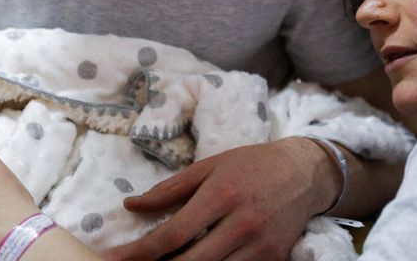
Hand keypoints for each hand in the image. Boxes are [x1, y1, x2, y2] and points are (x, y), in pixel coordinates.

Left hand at [104, 137, 339, 260]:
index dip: (138, 252)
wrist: (305, 174)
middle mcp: (241, 224)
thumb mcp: (209, 167)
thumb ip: (169, 190)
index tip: (112, 259)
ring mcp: (259, 247)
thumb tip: (131, 205)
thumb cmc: (251, 165)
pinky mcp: (272, 260)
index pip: (172, 234)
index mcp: (221, 195)